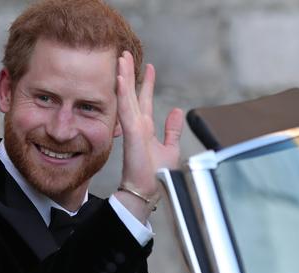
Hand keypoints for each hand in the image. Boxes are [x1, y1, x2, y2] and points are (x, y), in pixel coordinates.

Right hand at [115, 51, 183, 217]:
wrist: (147, 191)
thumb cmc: (156, 175)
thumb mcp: (170, 148)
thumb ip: (172, 130)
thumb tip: (177, 111)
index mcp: (145, 128)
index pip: (144, 100)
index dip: (146, 83)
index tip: (148, 67)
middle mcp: (137, 125)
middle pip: (132, 94)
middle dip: (129, 74)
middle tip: (125, 54)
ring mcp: (133, 128)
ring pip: (127, 97)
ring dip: (124, 77)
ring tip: (121, 59)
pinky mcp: (132, 133)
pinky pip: (126, 109)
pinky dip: (123, 93)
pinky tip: (120, 78)